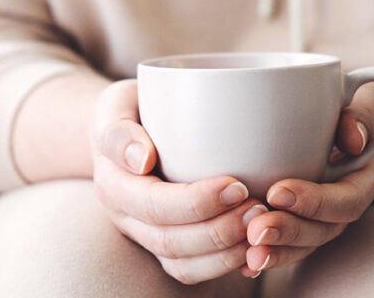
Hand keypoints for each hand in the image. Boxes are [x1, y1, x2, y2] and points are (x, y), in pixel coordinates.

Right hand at [91, 80, 268, 284]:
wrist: (123, 126)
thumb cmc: (129, 107)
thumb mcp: (116, 103)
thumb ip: (120, 129)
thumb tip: (141, 159)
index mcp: (113, 183)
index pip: (154, 205)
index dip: (196, 203)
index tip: (236, 185)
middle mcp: (124, 216)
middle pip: (170, 240)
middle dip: (218, 231)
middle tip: (259, 208)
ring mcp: (143, 234)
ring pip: (181, 264)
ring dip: (224, 252)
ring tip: (259, 226)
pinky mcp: (164, 243)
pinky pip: (191, 269)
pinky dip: (223, 264)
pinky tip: (253, 247)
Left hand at [242, 83, 373, 275]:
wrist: (351, 126)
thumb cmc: (356, 109)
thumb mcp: (368, 101)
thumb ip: (364, 113)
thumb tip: (353, 139)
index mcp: (362, 178)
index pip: (345, 200)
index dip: (314, 202)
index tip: (278, 191)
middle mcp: (342, 204)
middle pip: (321, 230)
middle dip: (289, 232)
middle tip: (257, 230)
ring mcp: (320, 217)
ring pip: (302, 244)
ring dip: (277, 252)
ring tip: (249, 256)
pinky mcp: (298, 220)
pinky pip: (286, 245)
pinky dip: (267, 255)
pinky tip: (243, 265)